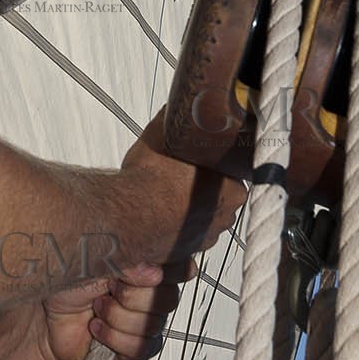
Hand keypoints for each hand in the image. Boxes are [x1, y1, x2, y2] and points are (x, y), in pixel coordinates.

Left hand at [38, 254, 198, 359]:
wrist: (47, 316)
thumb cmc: (68, 283)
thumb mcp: (97, 259)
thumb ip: (130, 261)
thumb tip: (155, 272)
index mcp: (147, 262)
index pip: (182, 266)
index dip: (165, 271)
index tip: (137, 271)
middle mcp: (151, 290)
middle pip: (168, 298)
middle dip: (131, 295)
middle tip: (108, 289)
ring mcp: (145, 319)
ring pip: (154, 324)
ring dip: (118, 317)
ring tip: (97, 309)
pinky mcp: (136, 345)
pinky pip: (144, 347)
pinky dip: (115, 338)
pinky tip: (97, 329)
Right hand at [119, 108, 247, 262]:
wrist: (125, 217)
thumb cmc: (148, 179)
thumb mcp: (165, 134)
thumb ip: (180, 121)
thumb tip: (181, 105)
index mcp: (232, 188)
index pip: (233, 171)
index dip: (215, 163)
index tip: (200, 159)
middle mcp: (225, 215)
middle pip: (221, 194)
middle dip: (205, 186)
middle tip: (183, 174)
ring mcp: (207, 237)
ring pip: (206, 216)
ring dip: (193, 207)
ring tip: (170, 194)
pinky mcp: (188, 254)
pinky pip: (190, 235)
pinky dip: (181, 226)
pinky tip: (164, 213)